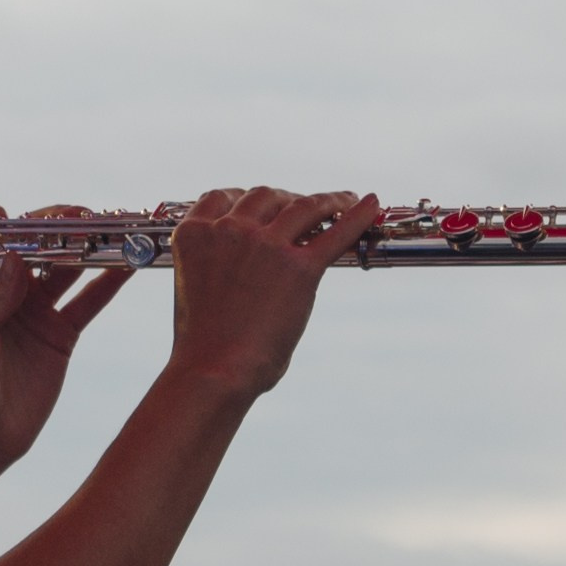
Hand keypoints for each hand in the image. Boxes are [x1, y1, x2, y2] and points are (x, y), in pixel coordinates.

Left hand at [0, 202, 134, 485]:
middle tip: (79, 216)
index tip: (7, 212)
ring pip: (66, 268)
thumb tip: (13, 256)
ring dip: (86, 248)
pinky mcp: (61, 333)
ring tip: (110, 231)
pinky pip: (89, 300)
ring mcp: (36, 311)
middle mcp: (6, 293)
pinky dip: (109, 282)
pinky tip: (128, 265)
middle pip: (33, 247)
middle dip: (54, 227)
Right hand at [167, 187, 379, 401]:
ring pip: (302, 206)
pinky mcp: (301, 268)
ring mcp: (266, 245)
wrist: (213, 370)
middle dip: (286, 198)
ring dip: (325, 201)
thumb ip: (222, 268)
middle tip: (303, 207)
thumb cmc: (204, 346)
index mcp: (195, 235)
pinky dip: (358, 215)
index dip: (243, 196)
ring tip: (343, 201)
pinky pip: (337, 233)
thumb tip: (255, 276)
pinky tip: (371, 205)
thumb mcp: (196, 289)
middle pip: (265, 195)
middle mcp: (229, 231)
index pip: (220, 197)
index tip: (259, 202)